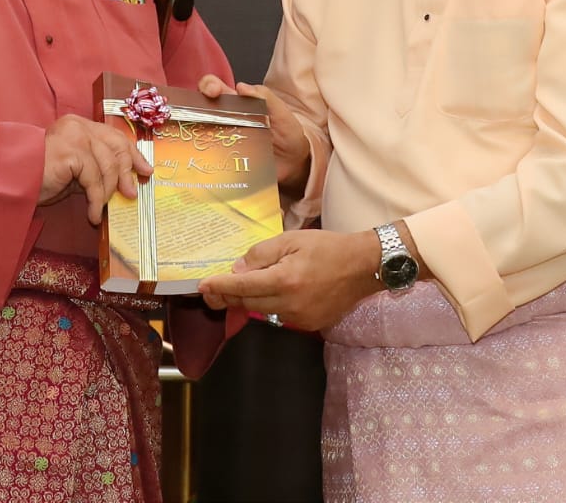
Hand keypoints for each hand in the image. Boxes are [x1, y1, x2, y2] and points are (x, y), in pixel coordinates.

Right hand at [40, 114, 152, 225]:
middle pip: (116, 146)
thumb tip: (125, 183)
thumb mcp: (74, 171)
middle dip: (127, 172)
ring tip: (102, 209)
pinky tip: (92, 214)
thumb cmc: (39, 178)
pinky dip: (96, 200)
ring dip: (108, 192)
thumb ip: (95, 168)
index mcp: (79, 125)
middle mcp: (78, 126)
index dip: (132, 154)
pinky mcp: (71, 152)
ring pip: (107, 165)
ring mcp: (74, 136)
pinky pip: (94, 180)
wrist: (12, 182)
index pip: (114, 136)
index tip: (145, 171)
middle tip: (130, 194)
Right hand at [198, 74, 310, 190]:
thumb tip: (241, 87)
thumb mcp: (281, 112)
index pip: (215, 88)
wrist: (295, 163)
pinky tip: (206, 161)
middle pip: (200, 110)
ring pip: (200, 134)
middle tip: (203, 112)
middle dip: (193, 107)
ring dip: (196, 134)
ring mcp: (223, 142)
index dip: (209, 85)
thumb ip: (266, 97)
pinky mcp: (225, 162)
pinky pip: (210, 160)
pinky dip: (205, 159)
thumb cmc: (287, 132)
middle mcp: (225, 121)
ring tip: (201, 137)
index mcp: (237, 104)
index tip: (213, 91)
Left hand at [198, 229, 379, 331]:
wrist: (363, 267)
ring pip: (262, 312)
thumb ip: (262, 254)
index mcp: (283, 280)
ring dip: (250, 300)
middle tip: (215, 287)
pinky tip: (274, 292)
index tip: (202, 286)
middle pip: (248, 303)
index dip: (219, 287)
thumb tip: (238, 269)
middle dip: (230, 295)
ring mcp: (300, 318)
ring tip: (243, 286)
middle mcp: (289, 304)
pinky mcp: (309, 325)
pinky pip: (280, 316)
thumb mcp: (292, 240)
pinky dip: (271, 305)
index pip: (241, 287)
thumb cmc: (327, 247)